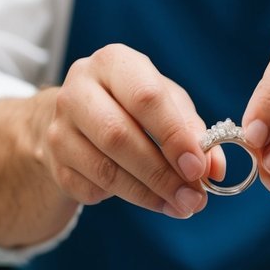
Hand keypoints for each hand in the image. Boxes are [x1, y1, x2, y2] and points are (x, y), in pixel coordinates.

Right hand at [41, 44, 223, 218]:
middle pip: (118, 136)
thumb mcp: (168, 104)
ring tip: (181, 206)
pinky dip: (128, 199)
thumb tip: (214, 169)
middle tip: (194, 198)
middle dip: (161, 173)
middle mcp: (78, 89)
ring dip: (148, 194)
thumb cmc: (133, 106)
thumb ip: (193, 132)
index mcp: (113, 63)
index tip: (198, 168)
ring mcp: (60, 127)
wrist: (77, 118)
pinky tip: (154, 201)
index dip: (174, 136)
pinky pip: (93, 189)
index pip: (145, 97)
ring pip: (105, 169)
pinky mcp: (55, 161)